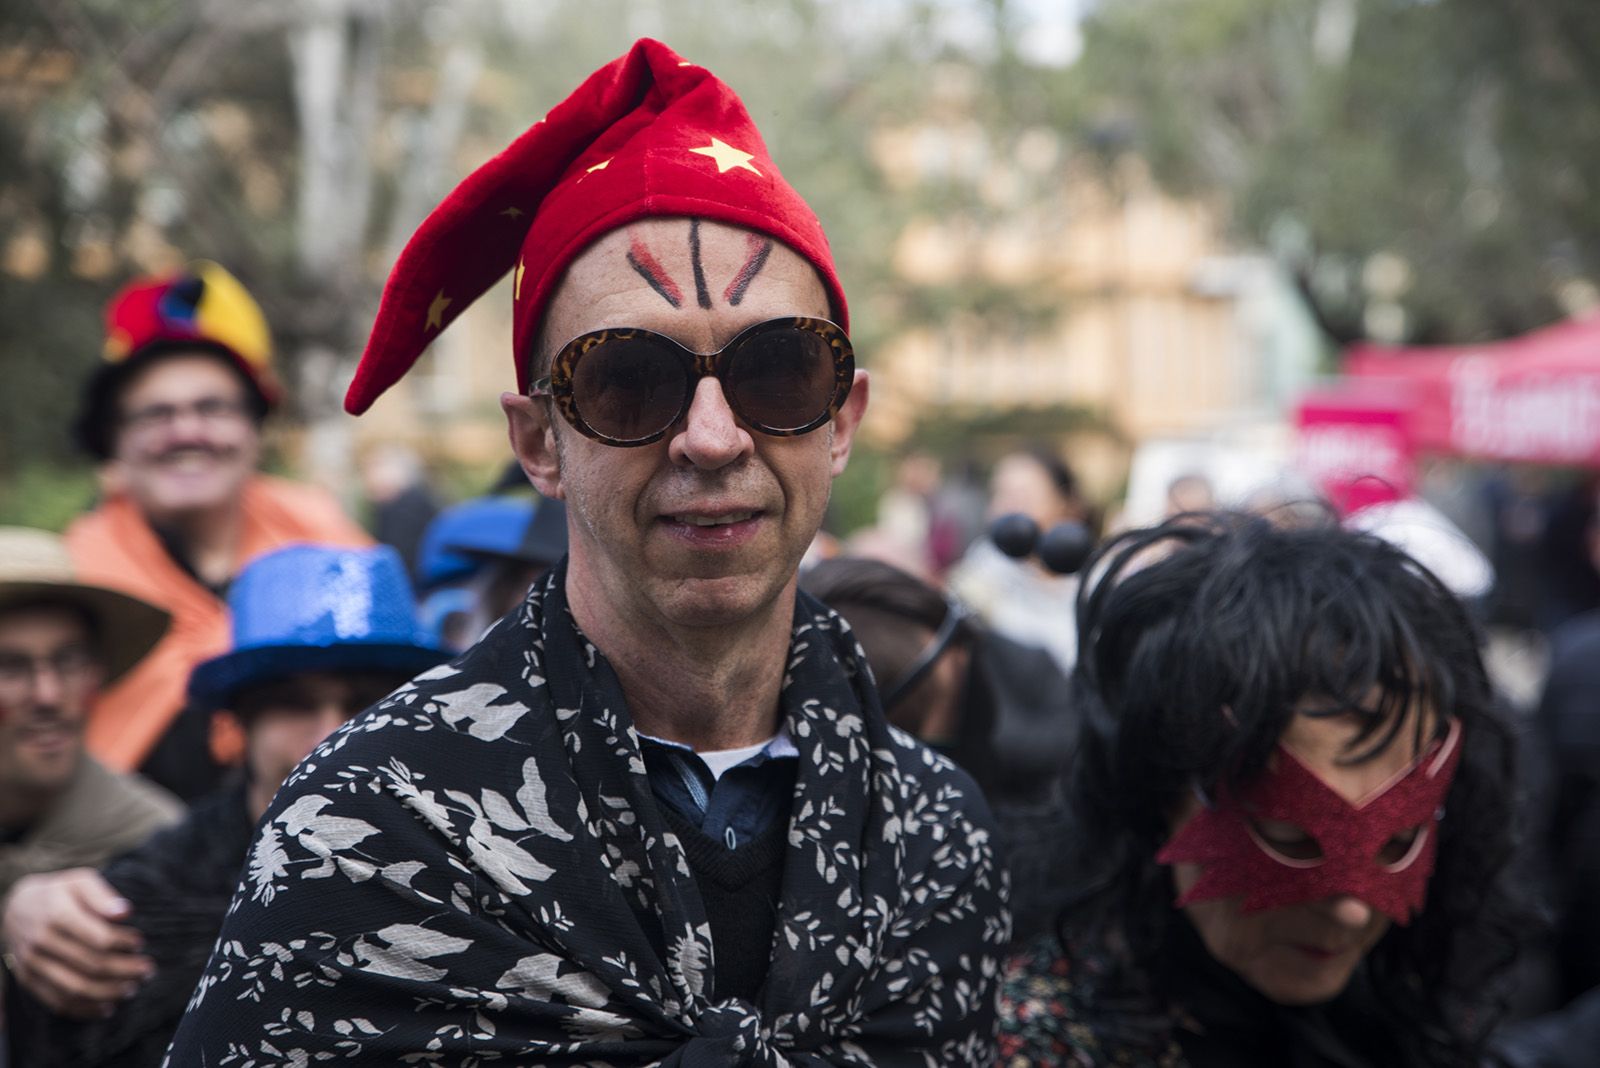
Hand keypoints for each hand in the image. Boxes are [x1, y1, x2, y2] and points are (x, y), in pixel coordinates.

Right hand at [2, 868, 152, 1017]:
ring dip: (109, 992)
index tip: (140, 943)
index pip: (98, 937)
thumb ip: (102, 895)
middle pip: (91, 965)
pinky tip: (107, 1007)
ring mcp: (33, 963)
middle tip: (147, 971)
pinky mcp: (28, 979)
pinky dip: (85, 1009)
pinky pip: (57, 1001)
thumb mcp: (80, 882)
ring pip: (76, 988)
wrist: (16, 908)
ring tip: (132, 989)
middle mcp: (42, 941)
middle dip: (124, 971)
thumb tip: (126, 912)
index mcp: (58, 914)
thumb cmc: (59, 893)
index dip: (123, 943)